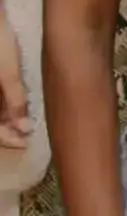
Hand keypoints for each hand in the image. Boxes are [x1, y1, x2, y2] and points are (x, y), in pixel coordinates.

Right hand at [0, 15, 31, 152]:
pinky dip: (8, 106)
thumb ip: (16, 102)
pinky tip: (22, 106)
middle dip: (10, 131)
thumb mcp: (8, 74)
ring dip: (10, 119)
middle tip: (29, 133)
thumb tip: (24, 127)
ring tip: (29, 121)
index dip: (9, 139)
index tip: (26, 141)